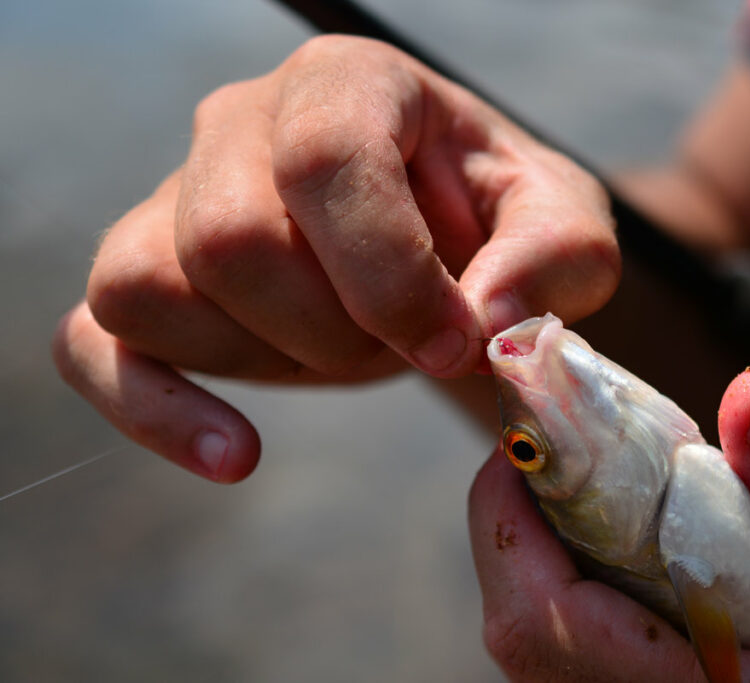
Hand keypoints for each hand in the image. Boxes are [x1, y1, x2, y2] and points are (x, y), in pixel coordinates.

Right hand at [52, 36, 618, 481]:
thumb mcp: (564, 231)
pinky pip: (92, 343)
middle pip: (232, 237)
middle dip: (336, 328)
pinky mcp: (151, 280)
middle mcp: (245, 124)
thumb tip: (483, 324)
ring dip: (270, 358)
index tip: (454, 342)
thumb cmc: (504, 227)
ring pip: (151, 286)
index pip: (324, 159)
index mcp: (350, 84)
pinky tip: (236, 455)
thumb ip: (550, 260)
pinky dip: (154, 409)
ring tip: (348, 352)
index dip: (387, 270)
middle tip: (408, 345)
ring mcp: (179, 200)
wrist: (450, 249)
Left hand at [468, 368, 749, 680]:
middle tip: (576, 440)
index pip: (549, 627)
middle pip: (529, 628)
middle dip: (532, 520)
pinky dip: (598, 571)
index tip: (535, 433)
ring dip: (563, 542)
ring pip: (554, 633)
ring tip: (617, 478)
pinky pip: (591, 643)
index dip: (515, 519)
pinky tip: (651, 530)